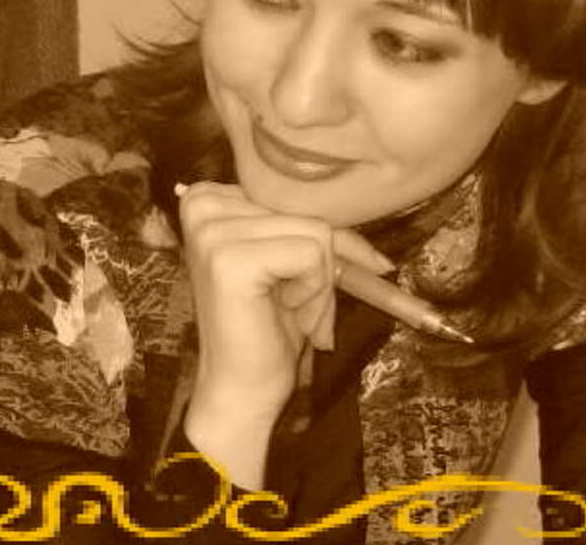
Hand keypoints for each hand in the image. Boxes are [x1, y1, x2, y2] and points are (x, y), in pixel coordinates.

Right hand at [176, 181, 391, 486]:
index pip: (294, 194)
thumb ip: (322, 233)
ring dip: (319, 284)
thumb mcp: (297, 264)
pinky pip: (311, 254)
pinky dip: (314, 292)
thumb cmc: (270, 326)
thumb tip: (382, 254)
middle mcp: (203, 206)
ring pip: (316, 233)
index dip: (317, 241)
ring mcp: (213, 232)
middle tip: (294, 306)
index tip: (302, 280)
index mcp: (210, 199)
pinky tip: (287, 315)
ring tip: (291, 311)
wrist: (242, 391)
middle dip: (321, 267)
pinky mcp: (230, 259)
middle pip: (307, 211)